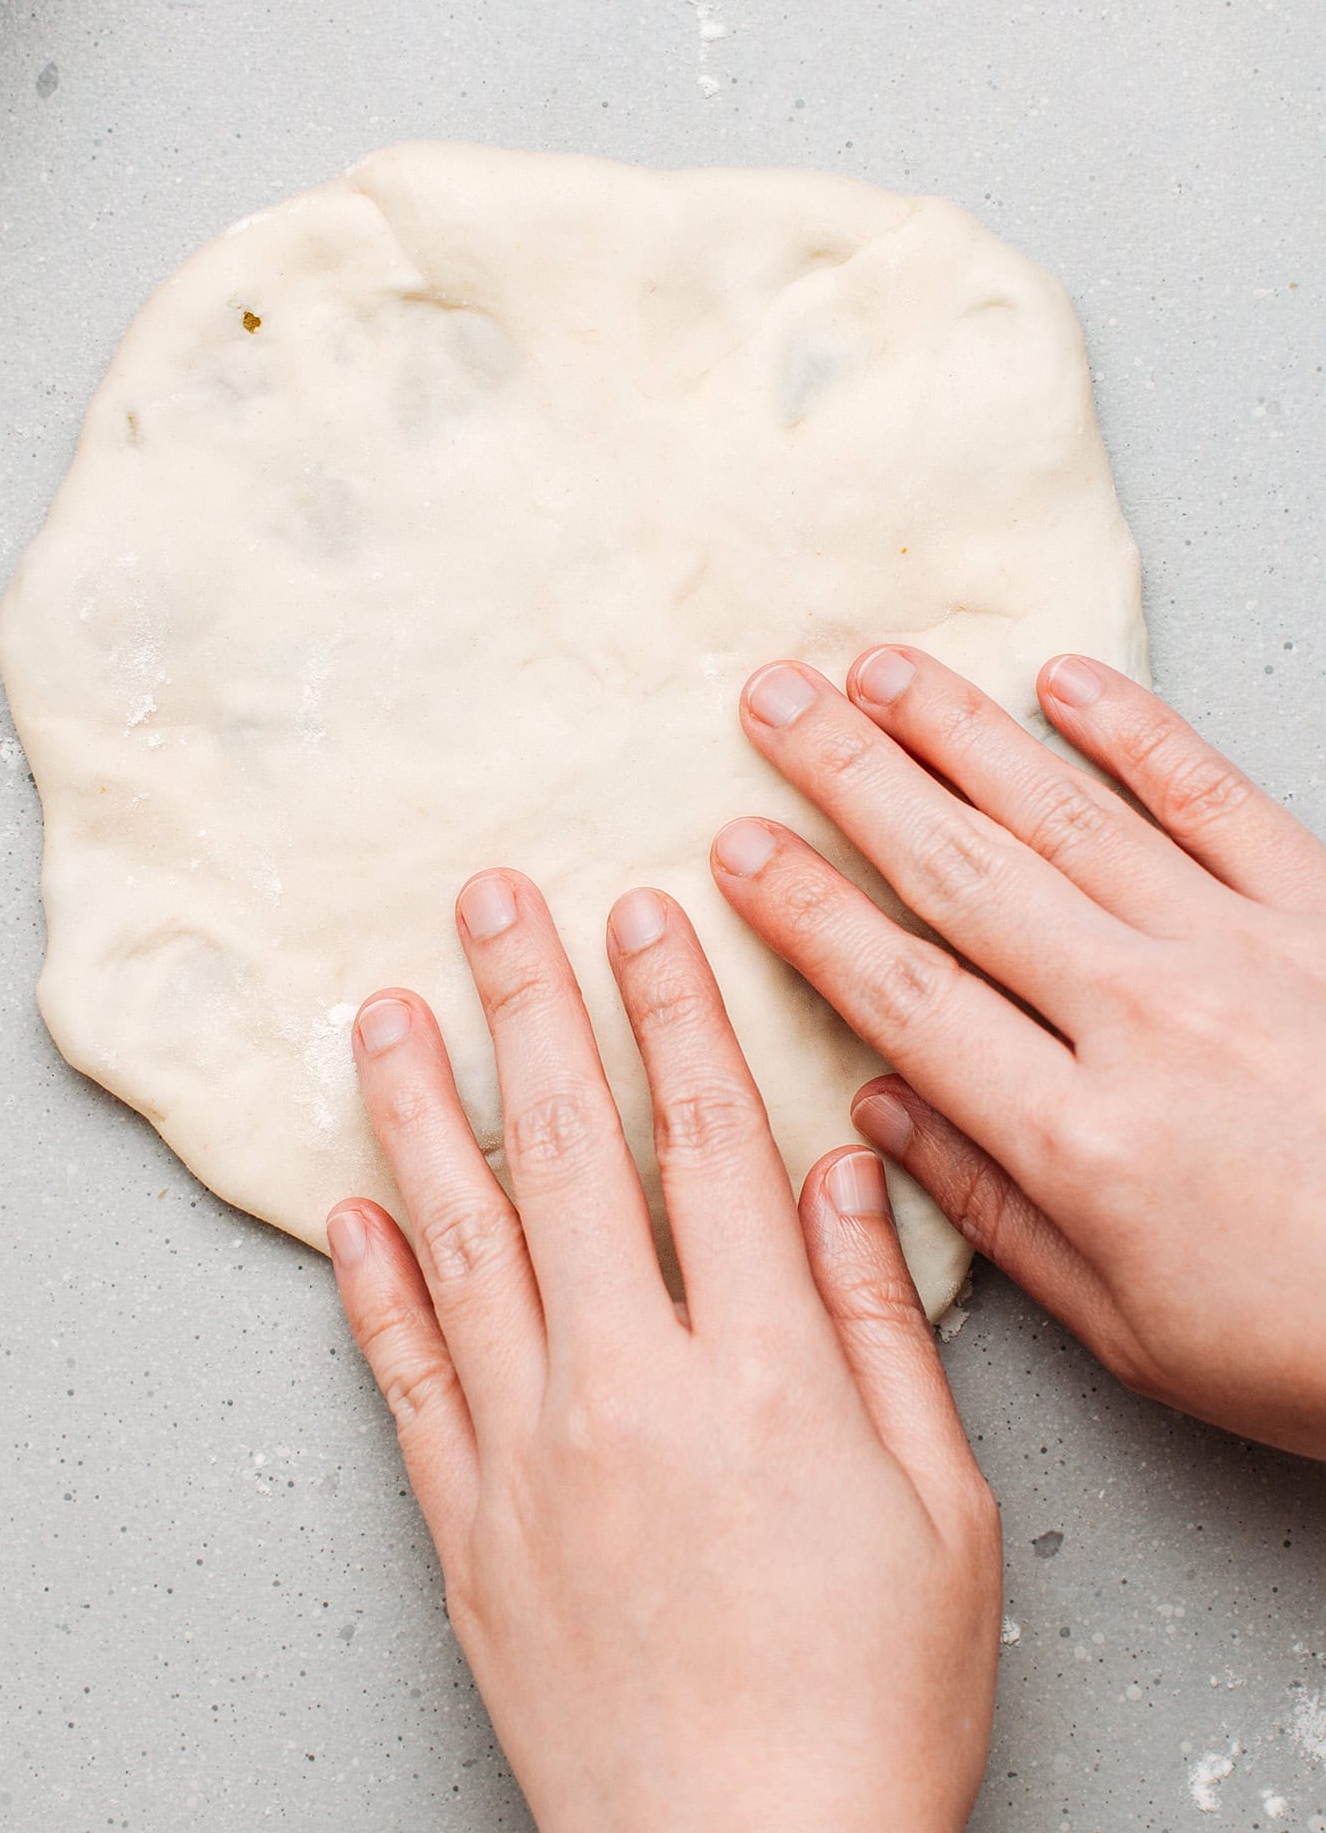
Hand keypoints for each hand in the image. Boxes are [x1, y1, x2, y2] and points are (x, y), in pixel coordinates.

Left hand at [328, 873, 999, 1832]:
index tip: (641, 915)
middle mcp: (627, 1384)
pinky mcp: (463, 1524)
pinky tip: (348, 1204)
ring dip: (422, 1109)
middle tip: (489, 900)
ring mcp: (527, 1452)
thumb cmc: (868, 1700)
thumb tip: (845, 1176)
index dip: (670, 1010)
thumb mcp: (941, 1507)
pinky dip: (370, 1284)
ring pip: (461, 1237)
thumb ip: (880, 1327)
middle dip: (529, 1005)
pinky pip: (404, 1376)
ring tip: (385, 1009)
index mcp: (761, 1369)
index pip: (706, 1139)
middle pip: (569, 1152)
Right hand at [715, 647, 1325, 1458]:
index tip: (738, 848)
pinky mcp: (1322, 911)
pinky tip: (1064, 678)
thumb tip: (878, 1109)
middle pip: (963, 874)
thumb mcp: (1134, 1329)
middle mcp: (1147, 1021)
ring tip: (877, 668)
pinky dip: (1135, 732)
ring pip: (1065, 815)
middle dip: (851, 778)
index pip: (906, 994)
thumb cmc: (1311, 1338)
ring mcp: (1241, 952)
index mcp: (1085, 1139)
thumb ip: (994, 1211)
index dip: (806, 913)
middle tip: (772, 703)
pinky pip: (1212, 798)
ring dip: (960, 730)